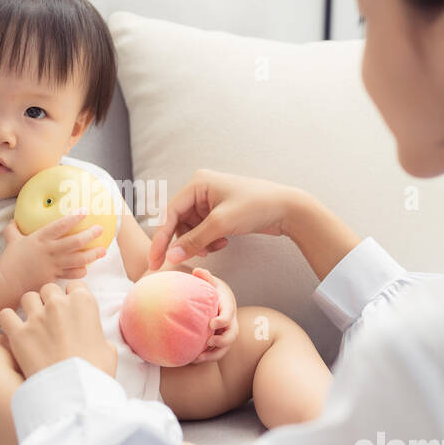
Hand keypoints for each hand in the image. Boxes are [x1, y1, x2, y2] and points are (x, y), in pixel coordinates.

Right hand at [0, 210, 107, 293]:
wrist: (7, 284)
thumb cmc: (9, 261)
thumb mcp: (11, 240)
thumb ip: (14, 229)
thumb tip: (14, 220)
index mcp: (40, 238)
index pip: (61, 225)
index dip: (74, 218)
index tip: (85, 211)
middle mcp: (50, 251)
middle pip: (75, 242)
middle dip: (90, 235)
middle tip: (100, 230)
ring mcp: (53, 265)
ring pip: (78, 259)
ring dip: (92, 255)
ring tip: (103, 251)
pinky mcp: (54, 278)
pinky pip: (71, 274)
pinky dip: (80, 272)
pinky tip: (86, 269)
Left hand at [0, 281, 118, 379]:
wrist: (74, 395)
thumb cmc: (95, 373)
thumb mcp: (108, 350)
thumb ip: (99, 335)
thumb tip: (96, 338)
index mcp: (84, 303)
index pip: (74, 286)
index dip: (71, 298)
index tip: (70, 311)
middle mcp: (59, 304)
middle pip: (48, 289)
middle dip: (49, 301)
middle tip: (50, 320)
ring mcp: (37, 317)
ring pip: (27, 298)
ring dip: (29, 309)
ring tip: (33, 325)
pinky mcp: (18, 334)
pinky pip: (5, 314)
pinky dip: (9, 321)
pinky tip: (14, 331)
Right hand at [147, 169, 298, 270]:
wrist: (287, 209)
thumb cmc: (256, 207)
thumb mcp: (221, 224)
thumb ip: (193, 241)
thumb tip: (171, 257)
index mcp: (197, 183)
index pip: (169, 213)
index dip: (161, 239)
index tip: (156, 261)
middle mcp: (200, 189)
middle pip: (179, 223)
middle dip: (187, 241)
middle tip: (198, 256)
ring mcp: (210, 201)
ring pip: (191, 230)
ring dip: (200, 243)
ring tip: (216, 247)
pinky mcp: (219, 212)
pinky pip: (203, 231)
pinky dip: (209, 241)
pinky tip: (223, 243)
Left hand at [188, 268, 236, 363]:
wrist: (212, 298)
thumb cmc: (209, 288)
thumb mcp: (209, 281)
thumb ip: (205, 277)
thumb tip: (198, 271)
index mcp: (227, 305)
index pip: (229, 314)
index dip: (223, 320)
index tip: (211, 323)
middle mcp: (230, 320)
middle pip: (232, 334)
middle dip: (222, 340)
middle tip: (208, 342)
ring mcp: (226, 332)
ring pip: (226, 347)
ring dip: (214, 353)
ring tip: (198, 357)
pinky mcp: (219, 340)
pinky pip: (217, 352)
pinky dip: (208, 357)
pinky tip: (193, 360)